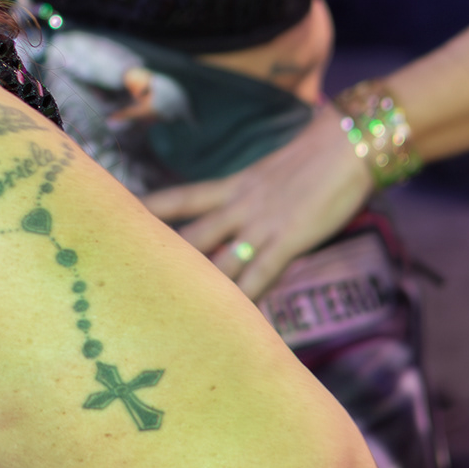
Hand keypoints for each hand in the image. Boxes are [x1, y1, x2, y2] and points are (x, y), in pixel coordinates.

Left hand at [143, 106, 372, 298]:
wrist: (348, 144)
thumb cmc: (318, 155)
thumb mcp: (273, 173)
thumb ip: (253, 195)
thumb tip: (243, 211)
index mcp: (233, 186)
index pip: (180, 199)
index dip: (149, 211)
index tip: (120, 220)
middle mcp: (238, 206)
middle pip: (190, 236)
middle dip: (163, 260)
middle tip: (132, 280)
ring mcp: (260, 224)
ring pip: (218, 262)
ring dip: (199, 289)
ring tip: (172, 314)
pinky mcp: (287, 239)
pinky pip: (260, 276)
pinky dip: (247, 301)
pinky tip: (235, 323)